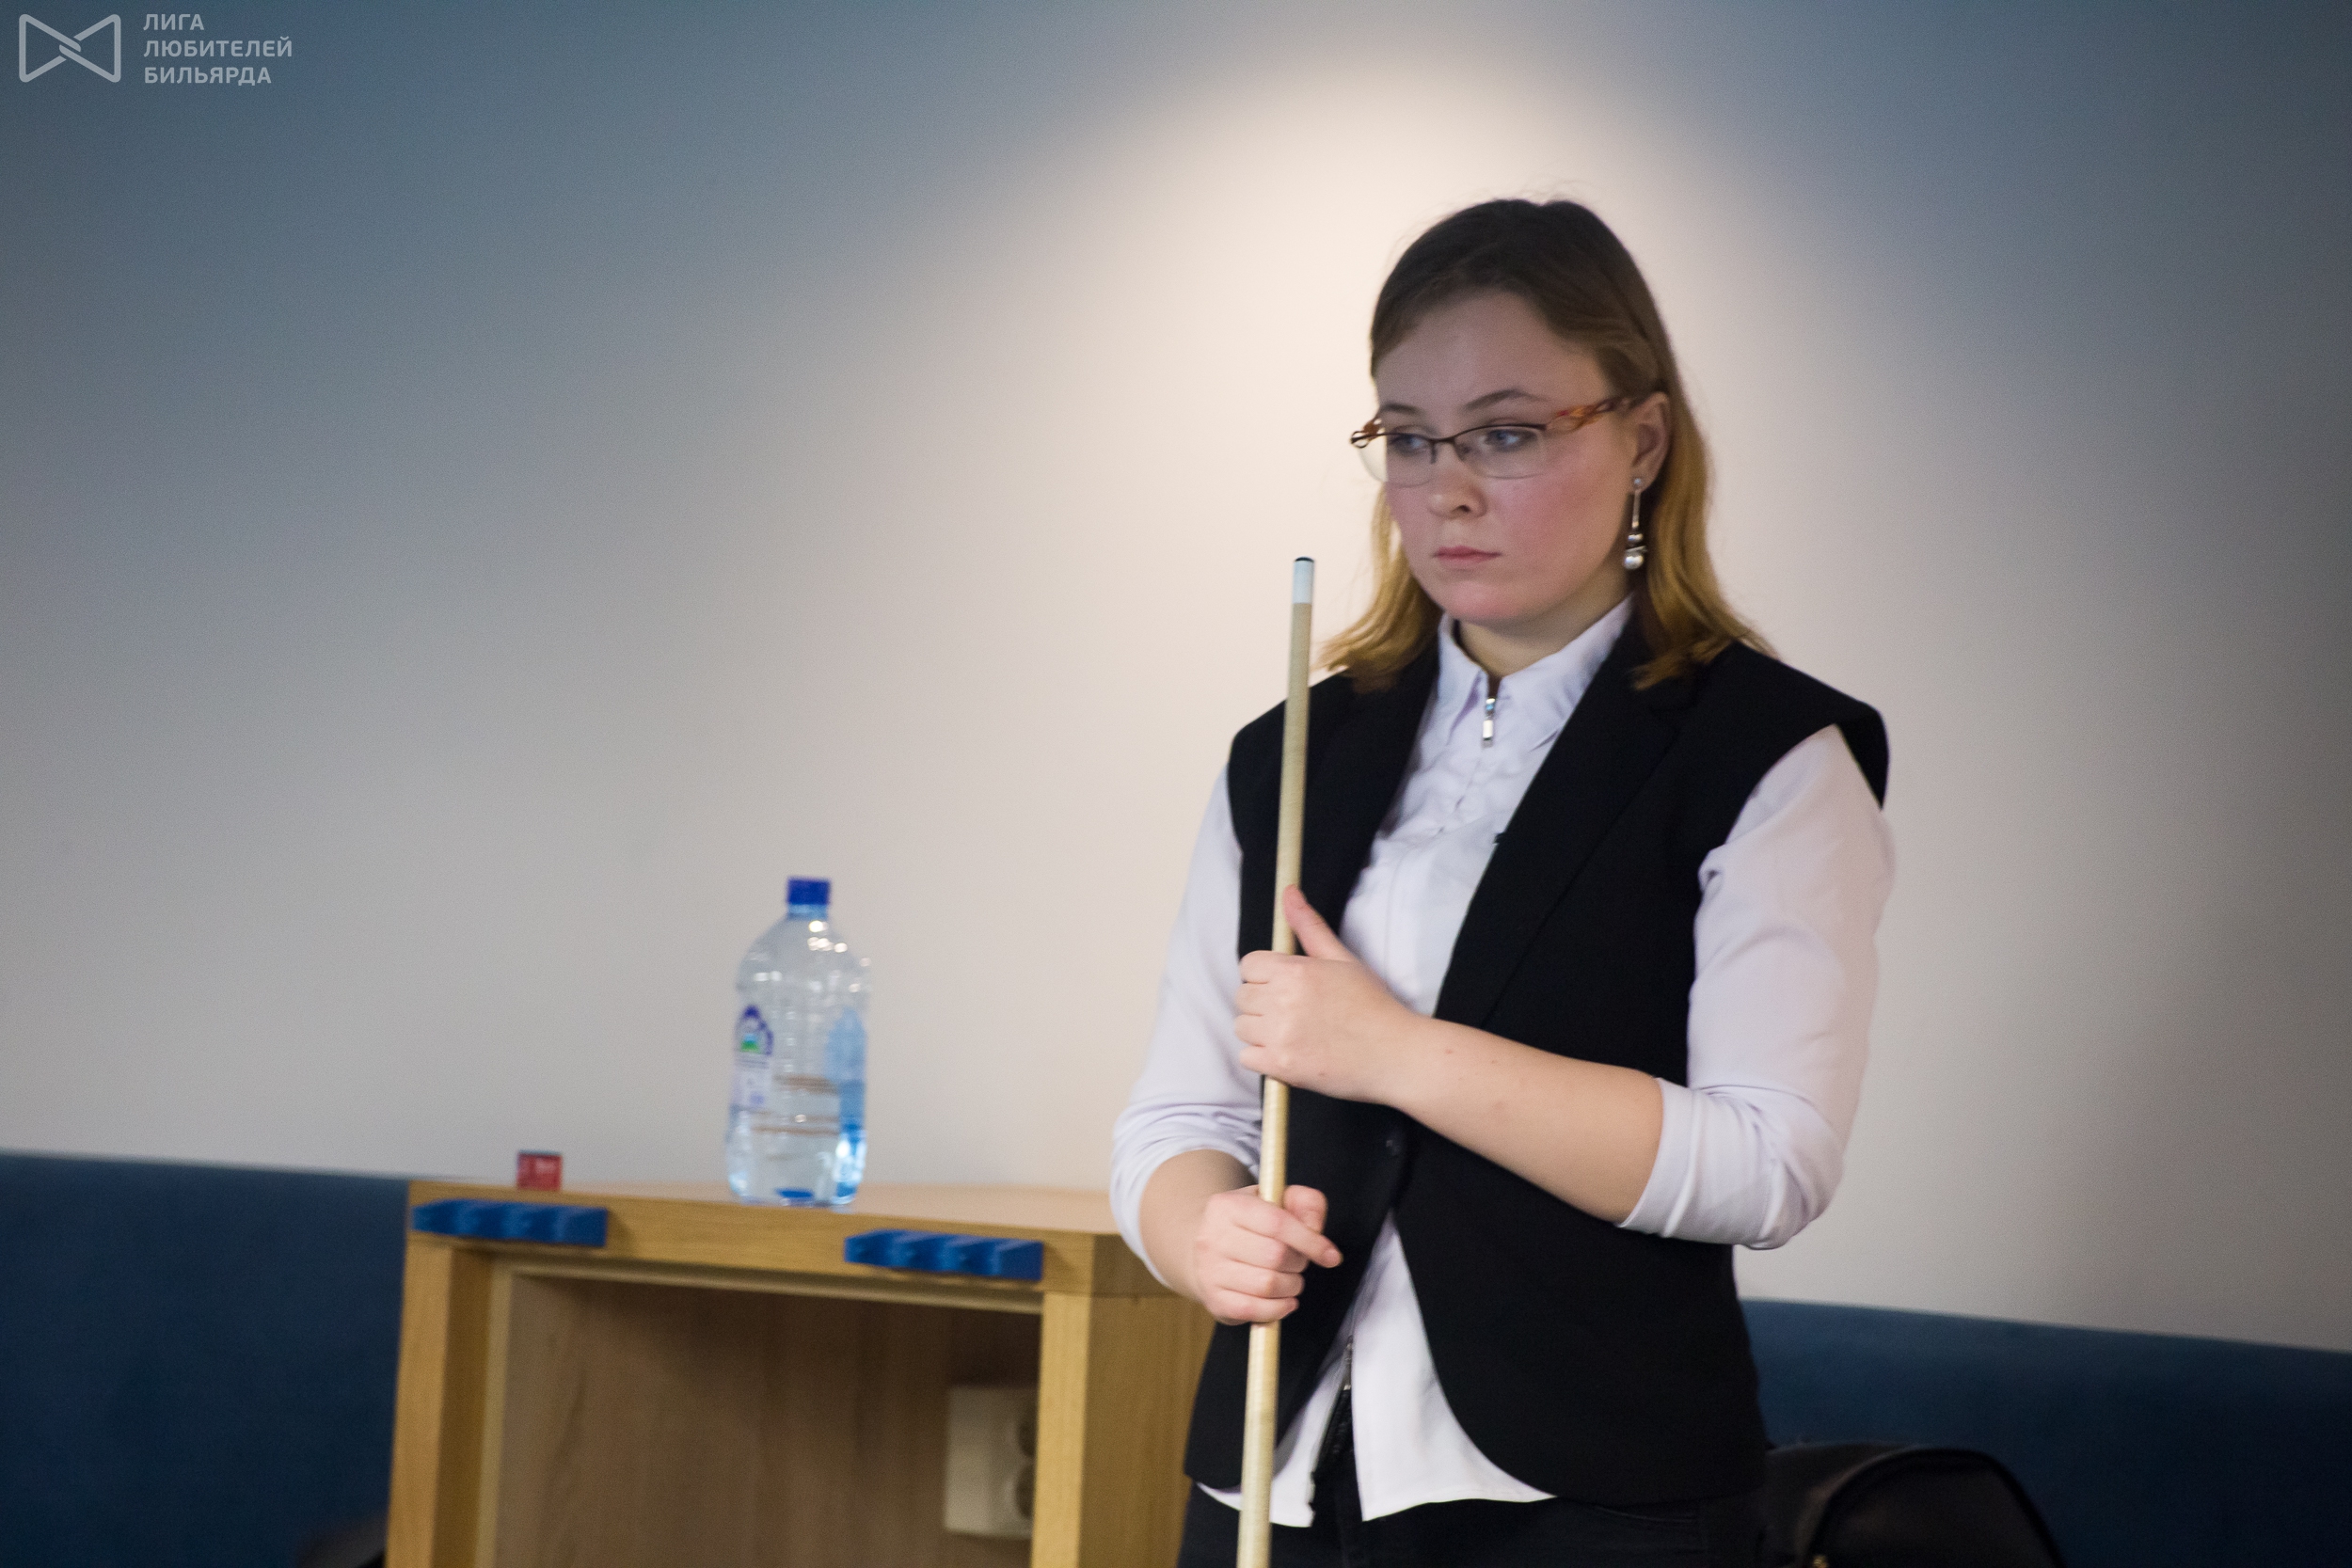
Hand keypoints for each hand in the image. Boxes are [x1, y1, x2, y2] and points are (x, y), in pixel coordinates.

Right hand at [1191, 1182, 1340, 1324]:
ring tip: (1290, 1280)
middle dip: (1299, 1263)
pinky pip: (1255, 1310)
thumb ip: (1305, 1203)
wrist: (1207, 1249)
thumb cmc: (1250, 1224)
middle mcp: (1213, 1237)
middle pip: (1275, 1256)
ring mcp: (1210, 1271)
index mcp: (1228, 1206)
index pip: (1277, 1223)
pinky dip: (1279, 1309)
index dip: (1310, 1241)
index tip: (1331, 1256)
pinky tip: (1284, 1300)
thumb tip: (1316, 1229)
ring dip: (1291, 1287)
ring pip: (1267, 1285)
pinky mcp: (1214, 1300)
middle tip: (1298, 1262)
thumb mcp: (1277, 1200)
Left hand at [1235, 886, 1425, 1103]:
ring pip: (1241, 1027)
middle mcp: (1283, 1002)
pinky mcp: (1281, 1067)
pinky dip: (1262, 1058)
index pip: (1248, 966)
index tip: (1284, 987)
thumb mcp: (1342, 959)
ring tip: (1292, 1034)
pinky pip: (1246, 1058)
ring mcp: (1280, 1036)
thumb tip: (1289, 891)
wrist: (1395, 1053)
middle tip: (1293, 1013)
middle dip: (1262, 1003)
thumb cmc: (1372, 1005)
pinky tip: (1289, 1053)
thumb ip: (1309, 926)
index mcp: (1295, 971)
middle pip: (1242, 997)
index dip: (1264, 976)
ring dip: (1260, 1031)